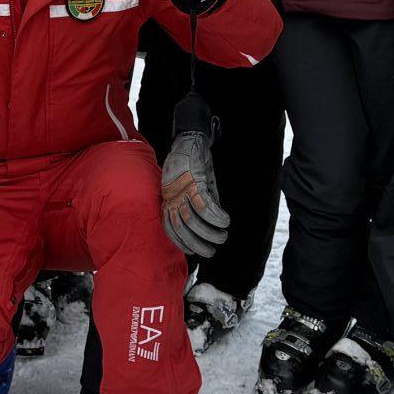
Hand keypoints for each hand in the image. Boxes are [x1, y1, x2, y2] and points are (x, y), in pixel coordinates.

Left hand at [160, 94, 230, 260]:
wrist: (188, 140)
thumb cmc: (188, 166)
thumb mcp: (185, 187)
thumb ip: (191, 206)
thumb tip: (206, 225)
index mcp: (167, 200)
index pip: (169, 229)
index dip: (181, 244)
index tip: (193, 253)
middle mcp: (171, 197)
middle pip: (182, 228)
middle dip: (198, 244)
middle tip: (211, 252)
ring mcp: (182, 190)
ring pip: (195, 221)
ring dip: (211, 233)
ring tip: (223, 237)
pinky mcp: (195, 182)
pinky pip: (206, 206)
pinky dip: (217, 217)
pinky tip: (226, 221)